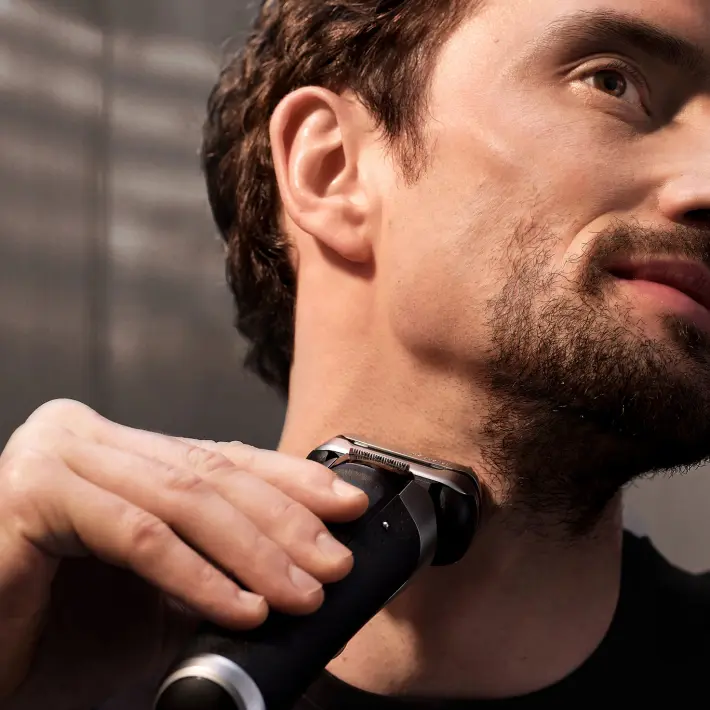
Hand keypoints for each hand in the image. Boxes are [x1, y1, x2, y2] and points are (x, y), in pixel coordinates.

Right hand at [0, 400, 367, 708]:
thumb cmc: (62, 633)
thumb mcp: (165, 592)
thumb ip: (222, 568)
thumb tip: (305, 568)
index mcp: (121, 449)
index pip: (223, 456)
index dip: (291, 480)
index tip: (348, 505)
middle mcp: (89, 437)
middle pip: (211, 472)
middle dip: (284, 521)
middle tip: (336, 561)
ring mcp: (59, 455)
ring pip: (184, 498)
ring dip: (254, 551)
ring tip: (302, 593)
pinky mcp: (33, 491)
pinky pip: (138, 534)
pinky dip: (198, 575)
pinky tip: (242, 606)